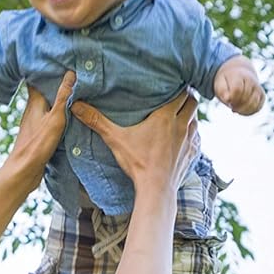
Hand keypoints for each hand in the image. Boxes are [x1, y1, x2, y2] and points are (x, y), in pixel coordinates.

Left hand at [0, 71, 74, 188]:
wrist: (24, 171)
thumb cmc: (38, 144)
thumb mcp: (55, 118)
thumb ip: (63, 97)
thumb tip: (70, 74)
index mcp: (35, 102)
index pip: (38, 79)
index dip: (46, 69)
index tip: (58, 60)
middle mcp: (32, 110)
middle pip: (43, 91)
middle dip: (54, 83)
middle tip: (71, 74)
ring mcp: (34, 123)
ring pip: (46, 105)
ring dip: (57, 99)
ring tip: (73, 92)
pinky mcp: (37, 134)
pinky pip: (49, 118)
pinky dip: (57, 114)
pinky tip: (67, 116)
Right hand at [70, 92, 197, 203]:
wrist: (156, 189)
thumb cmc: (138, 163)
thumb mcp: (116, 139)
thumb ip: (97, 121)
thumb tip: (76, 106)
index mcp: (166, 116)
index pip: (181, 93)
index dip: (179, 88)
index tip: (172, 85)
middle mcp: (182, 125)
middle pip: (192, 103)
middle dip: (187, 99)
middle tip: (176, 98)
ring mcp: (189, 140)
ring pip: (196, 120)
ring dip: (190, 116)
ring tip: (179, 116)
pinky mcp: (192, 154)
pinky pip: (197, 139)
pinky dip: (193, 135)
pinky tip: (184, 138)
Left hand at [213, 60, 264, 114]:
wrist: (239, 74)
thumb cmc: (227, 81)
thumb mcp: (220, 83)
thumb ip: (222, 90)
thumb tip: (227, 99)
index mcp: (240, 75)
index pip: (237, 89)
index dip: (231, 98)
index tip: (228, 100)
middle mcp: (252, 81)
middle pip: (245, 98)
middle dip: (236, 105)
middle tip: (231, 104)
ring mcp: (258, 88)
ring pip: (253, 104)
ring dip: (242, 110)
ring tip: (235, 108)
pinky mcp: (262, 96)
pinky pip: (257, 108)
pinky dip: (248, 112)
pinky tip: (241, 110)